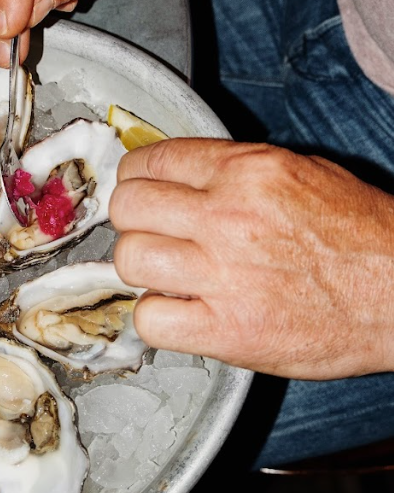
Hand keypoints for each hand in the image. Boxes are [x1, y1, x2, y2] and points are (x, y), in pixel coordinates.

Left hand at [109, 138, 393, 378]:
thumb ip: (234, 172)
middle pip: (128, 208)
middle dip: (132, 221)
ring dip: (141, 269)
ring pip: (129, 260)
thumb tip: (179, 177)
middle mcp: (228, 216)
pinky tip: (179, 312)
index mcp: (247, 171)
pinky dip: (156, 318)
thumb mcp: (302, 173)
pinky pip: (149, 320)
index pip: (152, 161)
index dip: (137, 178)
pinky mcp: (228, 331)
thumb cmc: (363, 236)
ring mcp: (224, 275)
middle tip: (150, 233)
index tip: (140, 190)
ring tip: (167, 274)